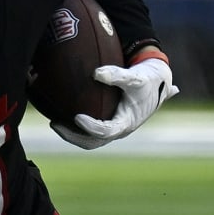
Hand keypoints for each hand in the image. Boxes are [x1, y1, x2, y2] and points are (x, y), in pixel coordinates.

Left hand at [52, 55, 177, 148]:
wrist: (159, 83)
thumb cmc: (146, 79)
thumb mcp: (135, 77)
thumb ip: (117, 75)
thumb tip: (95, 73)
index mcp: (126, 123)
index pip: (105, 131)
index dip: (91, 127)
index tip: (76, 117)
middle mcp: (120, 130)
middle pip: (93, 141)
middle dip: (73, 136)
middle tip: (55, 124)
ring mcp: (115, 129)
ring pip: (91, 139)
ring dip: (72, 134)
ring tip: (54, 122)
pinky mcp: (111, 124)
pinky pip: (91, 132)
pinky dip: (76, 128)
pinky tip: (61, 115)